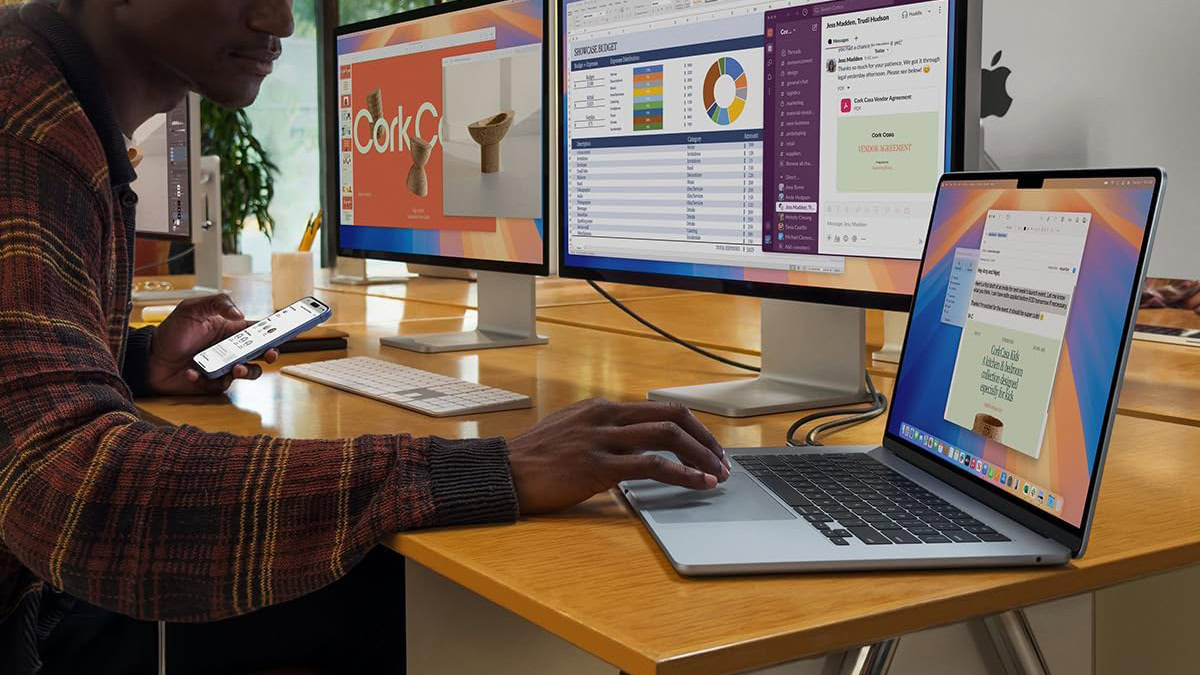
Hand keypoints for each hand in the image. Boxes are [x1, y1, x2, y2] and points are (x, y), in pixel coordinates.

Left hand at [146, 295, 278, 395]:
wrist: (149, 358)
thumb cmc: (171, 332)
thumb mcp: (192, 308)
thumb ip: (217, 303)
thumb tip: (240, 315)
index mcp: (231, 330)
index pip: (259, 330)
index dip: (275, 331)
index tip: (288, 330)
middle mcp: (231, 349)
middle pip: (261, 353)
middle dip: (270, 354)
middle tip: (270, 353)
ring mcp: (224, 367)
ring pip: (249, 372)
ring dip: (247, 371)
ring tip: (235, 368)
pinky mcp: (213, 383)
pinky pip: (220, 385)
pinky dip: (206, 379)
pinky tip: (191, 372)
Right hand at [506, 399, 731, 514]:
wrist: (504, 472)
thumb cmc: (535, 458)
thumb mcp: (572, 431)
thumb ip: (604, 432)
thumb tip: (635, 444)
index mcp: (603, 407)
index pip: (660, 409)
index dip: (692, 427)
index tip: (709, 446)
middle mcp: (607, 416)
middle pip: (672, 416)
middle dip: (705, 438)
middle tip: (723, 460)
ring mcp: (603, 439)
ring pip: (668, 436)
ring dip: (701, 456)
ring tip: (718, 474)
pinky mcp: (598, 466)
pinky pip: (652, 465)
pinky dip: (682, 474)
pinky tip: (698, 483)